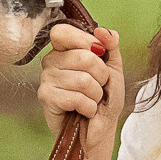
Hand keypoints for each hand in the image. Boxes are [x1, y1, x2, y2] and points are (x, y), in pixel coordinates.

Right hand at [38, 22, 124, 159]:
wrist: (101, 128)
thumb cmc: (105, 97)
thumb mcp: (114, 68)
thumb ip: (111, 45)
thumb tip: (103, 31)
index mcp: (65, 48)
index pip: (63, 32)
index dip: (86, 41)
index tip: (100, 53)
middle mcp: (52, 61)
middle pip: (83, 57)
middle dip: (101, 75)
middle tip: (98, 86)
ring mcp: (46, 79)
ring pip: (83, 79)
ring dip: (96, 94)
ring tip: (91, 99)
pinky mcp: (46, 98)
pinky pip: (76, 97)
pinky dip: (89, 107)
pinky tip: (84, 110)